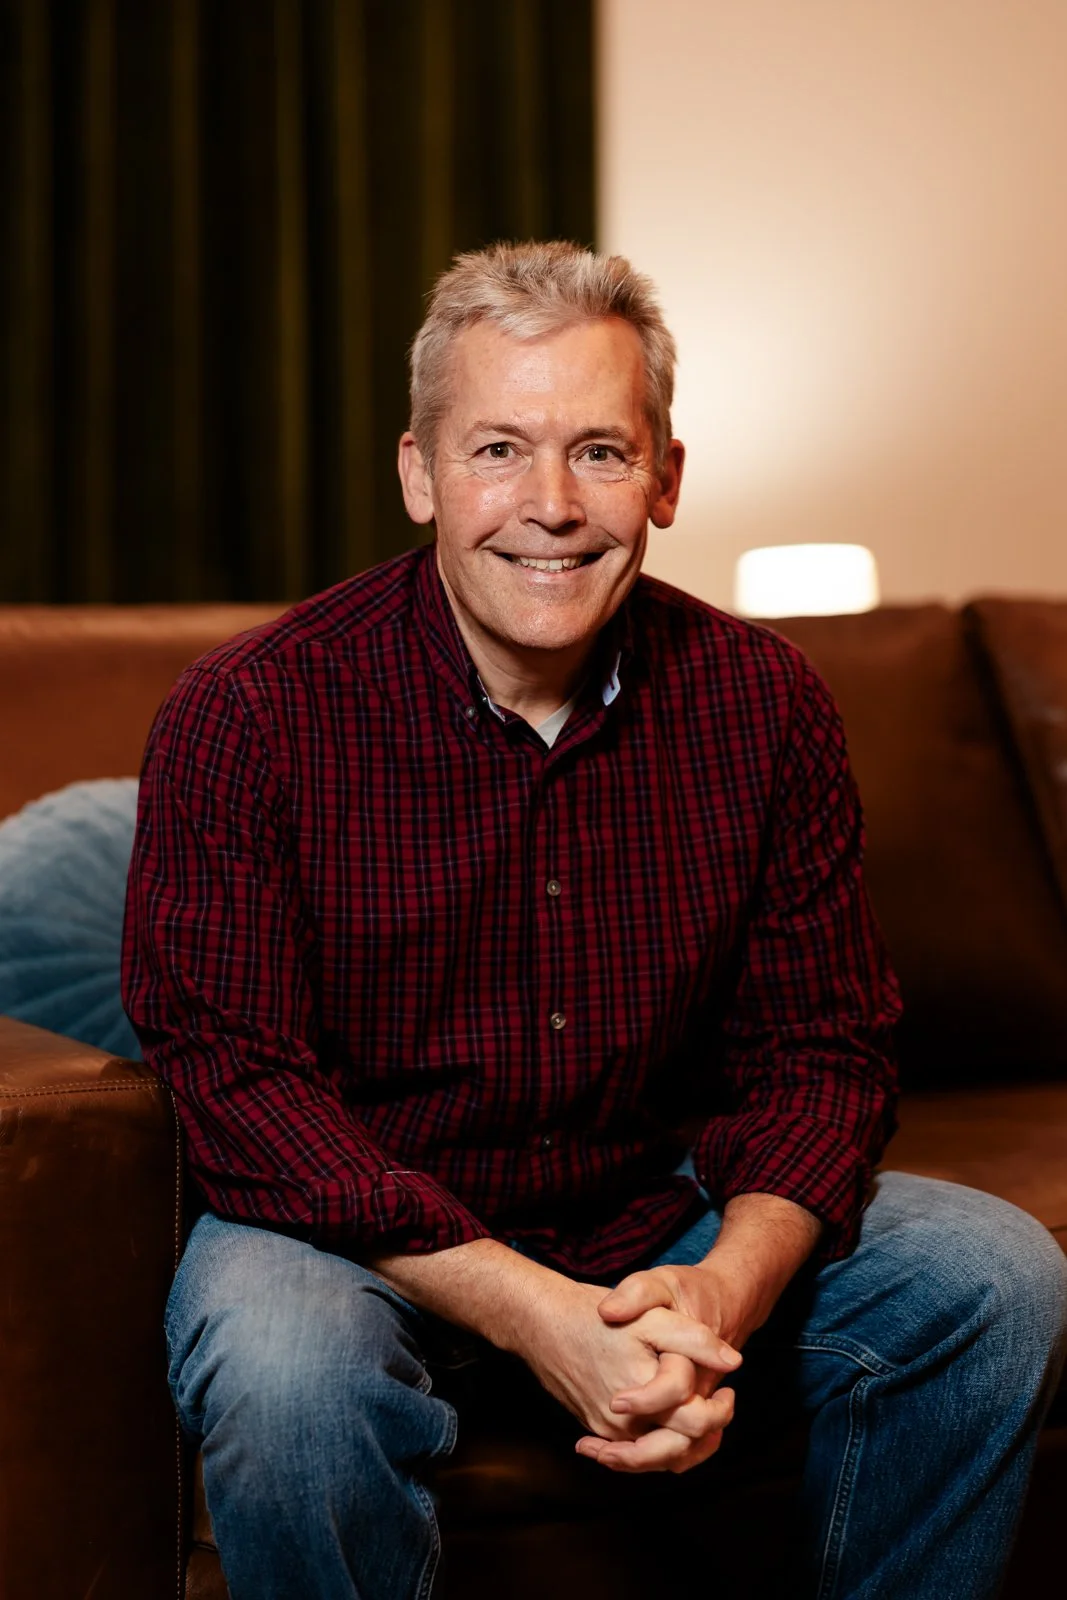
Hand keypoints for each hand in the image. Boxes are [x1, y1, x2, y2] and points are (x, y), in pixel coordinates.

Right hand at [512, 1273, 741, 1465]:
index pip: (698, 1424)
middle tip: (721, 1404)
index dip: (720, 1410)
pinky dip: (658, 1445)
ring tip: (702, 1420)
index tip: (728, 1389)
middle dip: (708, 1431)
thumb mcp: (653, 1316)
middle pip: (679, 1450)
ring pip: (657, 1457)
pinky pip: (634, 1452)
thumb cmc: (597, 1317)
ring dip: (684, 1444)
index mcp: (645, 1397)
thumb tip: (734, 1363)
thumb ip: (695, 1340)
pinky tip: (671, 1428)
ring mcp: (607, 1432)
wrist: (542, 1324)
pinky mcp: (595, 1430)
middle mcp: (625, 1425)